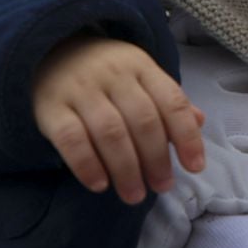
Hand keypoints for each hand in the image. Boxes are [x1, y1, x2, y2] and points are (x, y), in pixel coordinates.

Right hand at [32, 35, 204, 202]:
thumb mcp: (140, 77)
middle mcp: (113, 75)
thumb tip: (199, 122)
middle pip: (143, 121)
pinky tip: (99, 184)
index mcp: (141, 66)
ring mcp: (80, 90)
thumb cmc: (105, 73)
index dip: (187, 136)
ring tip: (134, 195)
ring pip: (110, 132)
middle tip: (162, 186)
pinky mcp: (50, 107)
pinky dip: (87, 165)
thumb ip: (167, 101)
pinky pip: (71, 139)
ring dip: (126, 169)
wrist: (48, 51)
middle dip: (156, 159)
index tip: (195, 167)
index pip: (171, 101)